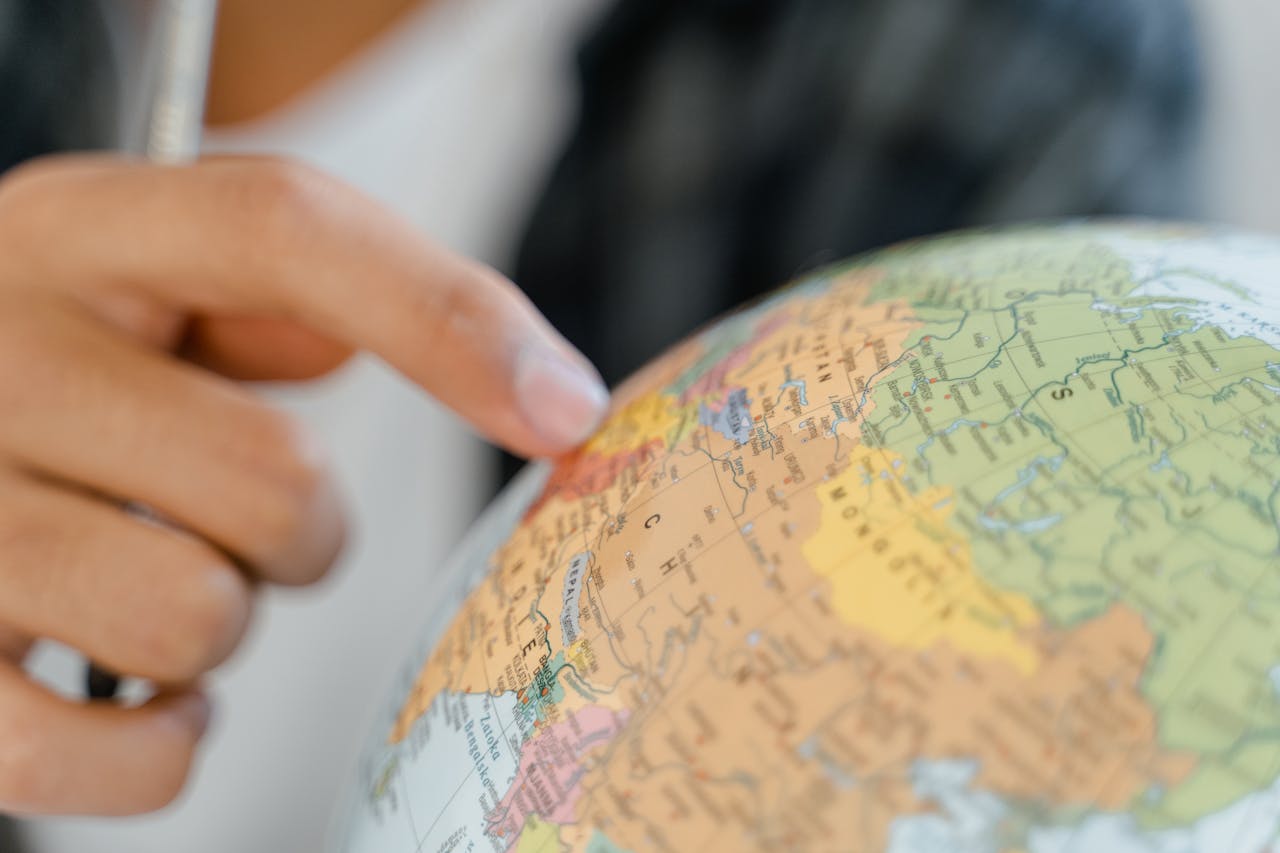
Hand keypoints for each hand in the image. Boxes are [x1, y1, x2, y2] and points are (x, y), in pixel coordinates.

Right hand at [0, 155, 607, 814]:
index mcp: (84, 233)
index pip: (284, 234)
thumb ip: (317, 280)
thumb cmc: (81, 349)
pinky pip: (96, 751)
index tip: (565, 412)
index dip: (447, 321)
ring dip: (225, 619)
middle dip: (304, 528)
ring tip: (169, 572)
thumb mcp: (170, 269)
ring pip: (194, 615)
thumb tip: (516, 378)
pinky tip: (151, 691)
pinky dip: (160, 745)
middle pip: (274, 476)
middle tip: (246, 514)